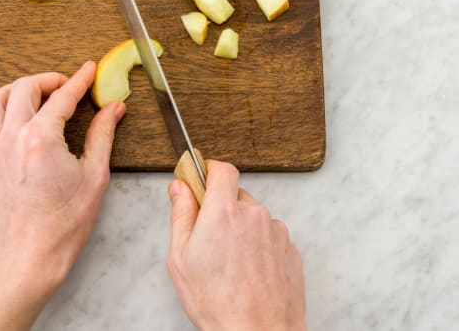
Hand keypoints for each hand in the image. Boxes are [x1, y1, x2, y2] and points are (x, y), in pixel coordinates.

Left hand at [0, 61, 124, 330]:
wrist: (32, 254)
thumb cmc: (65, 222)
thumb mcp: (94, 175)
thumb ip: (102, 135)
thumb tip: (113, 108)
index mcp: (41, 137)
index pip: (62, 96)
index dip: (79, 80)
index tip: (89, 70)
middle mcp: (12, 137)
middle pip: (24, 88)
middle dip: (48, 79)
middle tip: (67, 85)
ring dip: (17, 89)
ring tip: (38, 95)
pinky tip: (5, 117)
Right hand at [167, 161, 305, 330]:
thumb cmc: (218, 303)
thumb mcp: (180, 258)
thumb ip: (181, 214)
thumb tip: (179, 188)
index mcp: (224, 212)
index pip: (222, 169)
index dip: (209, 171)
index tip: (200, 180)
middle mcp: (255, 215)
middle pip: (236, 196)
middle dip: (221, 209)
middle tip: (208, 239)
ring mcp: (277, 232)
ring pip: (254, 217)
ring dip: (241, 230)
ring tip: (229, 264)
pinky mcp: (291, 250)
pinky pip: (269, 236)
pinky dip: (258, 247)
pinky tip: (247, 272)